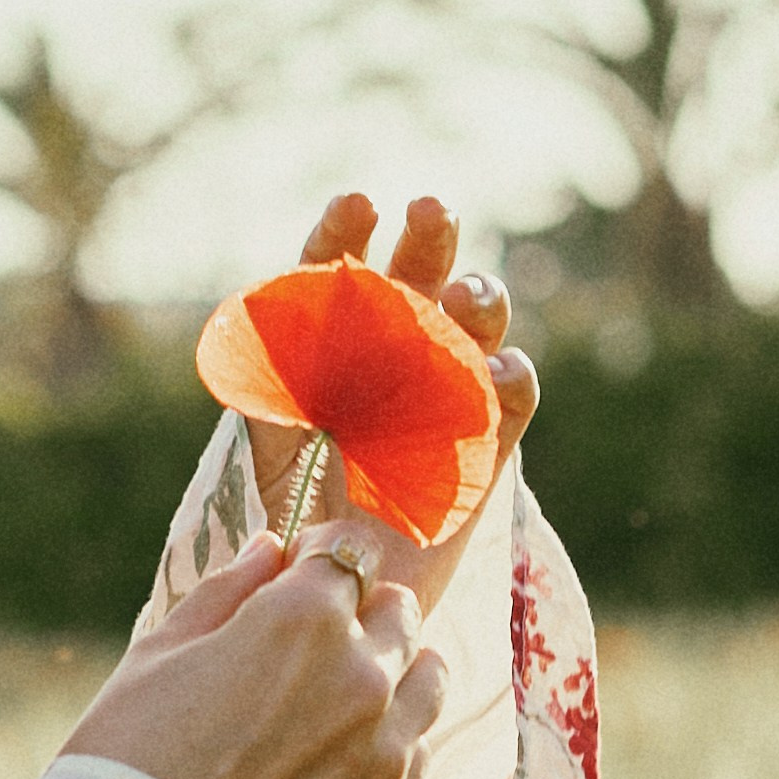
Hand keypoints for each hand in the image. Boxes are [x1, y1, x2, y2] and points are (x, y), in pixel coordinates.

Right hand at [65, 525, 448, 778]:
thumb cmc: (129, 751)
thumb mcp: (161, 651)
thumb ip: (227, 590)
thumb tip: (271, 550)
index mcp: (303, 615)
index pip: (342, 557)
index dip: (313, 567)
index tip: (295, 581)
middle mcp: (363, 670)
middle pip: (398, 610)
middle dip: (361, 615)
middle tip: (315, 646)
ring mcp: (386, 743)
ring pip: (429, 676)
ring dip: (395, 672)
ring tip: (344, 699)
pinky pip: (417, 748)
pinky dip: (391, 740)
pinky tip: (341, 757)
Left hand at [249, 193, 537, 617]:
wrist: (336, 574)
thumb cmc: (296, 498)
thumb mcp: (269, 434)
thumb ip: (269, 381)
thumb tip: (264, 328)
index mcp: (341, 333)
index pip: (342, 269)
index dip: (348, 234)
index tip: (356, 205)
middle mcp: (402, 347)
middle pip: (422, 278)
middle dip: (429, 240)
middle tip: (430, 209)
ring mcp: (450, 390)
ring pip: (477, 329)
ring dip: (479, 302)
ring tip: (465, 296)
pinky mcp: (487, 443)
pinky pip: (511, 404)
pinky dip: (513, 381)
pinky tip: (501, 370)